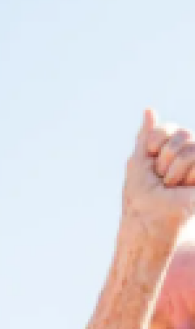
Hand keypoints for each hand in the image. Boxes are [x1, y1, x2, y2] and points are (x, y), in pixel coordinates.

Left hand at [122, 109, 194, 239]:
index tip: (149, 159)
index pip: (168, 129)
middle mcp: (188, 154)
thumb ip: (147, 136)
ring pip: (191, 145)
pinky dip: (186, 172)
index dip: (155, 142)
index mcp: (171, 149)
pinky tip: (183, 187)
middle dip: (165, 158)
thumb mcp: (139, 161)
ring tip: (171, 185)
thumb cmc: (141, 196)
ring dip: (174, 169)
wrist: (149, 218)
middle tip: (161, 179)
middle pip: (182, 134)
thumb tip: (149, 109)